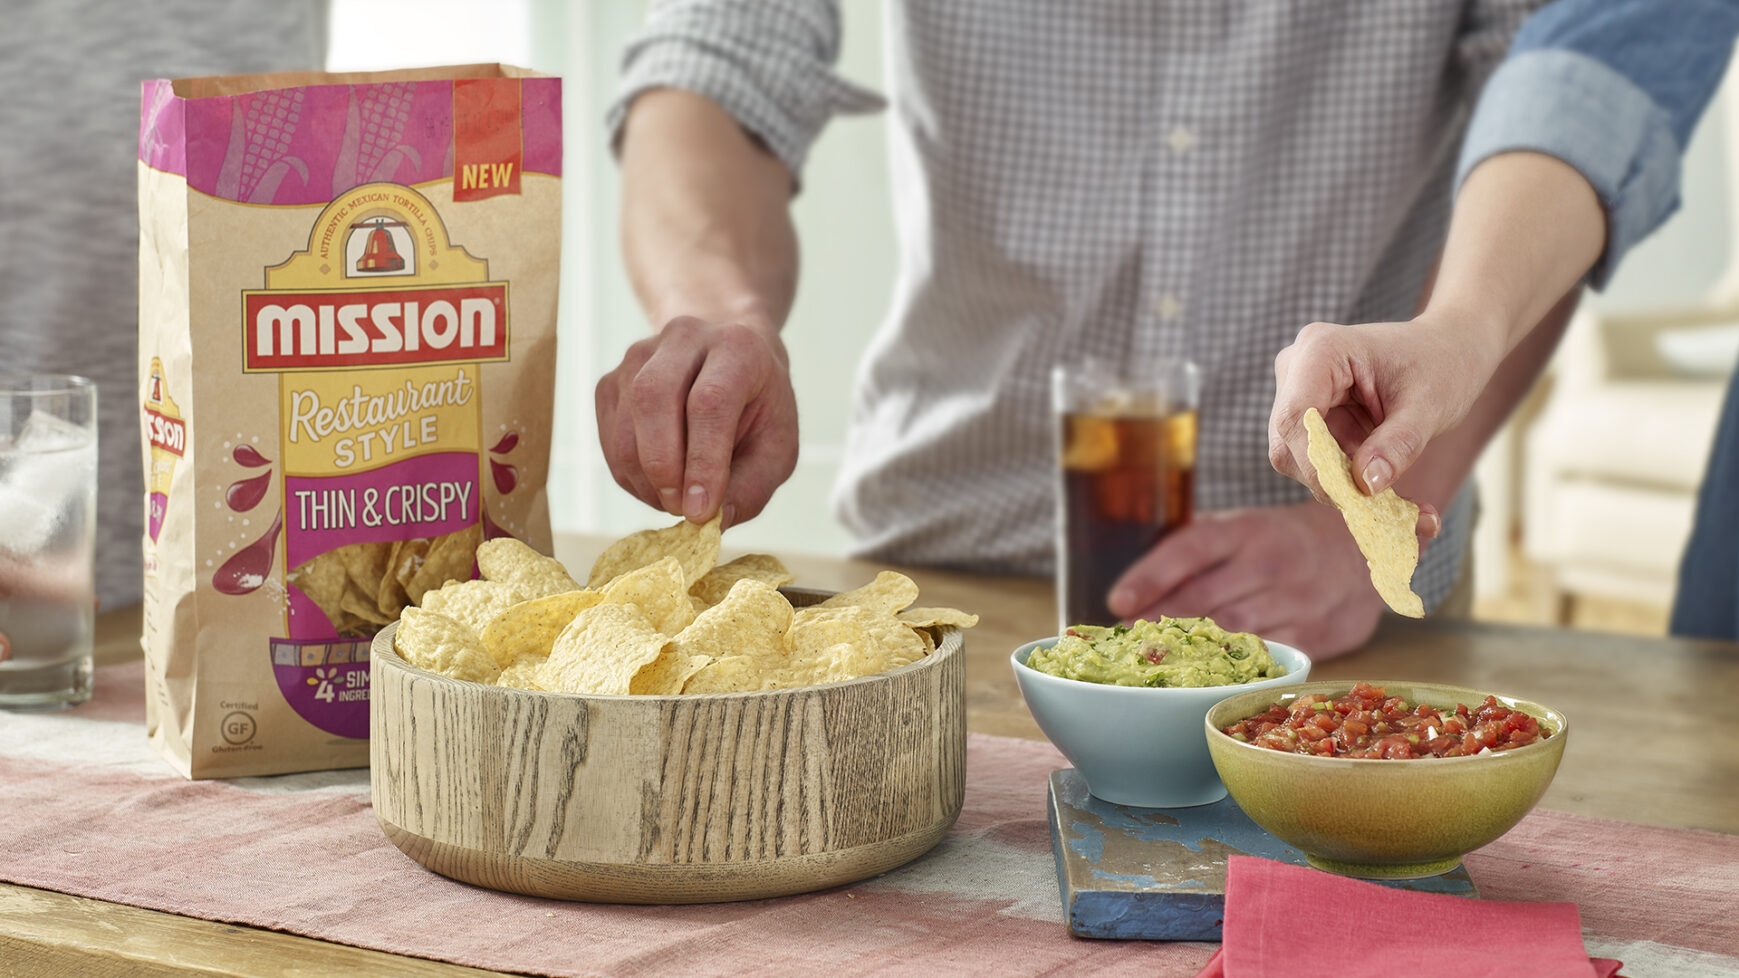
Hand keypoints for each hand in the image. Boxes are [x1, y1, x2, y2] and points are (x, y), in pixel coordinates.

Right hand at [594, 315, 798, 526]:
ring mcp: (639, 356)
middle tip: (681, 509)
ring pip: (625, 423)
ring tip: (675, 499)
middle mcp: (684, 338)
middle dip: (662, 468)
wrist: (729, 360)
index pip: (709, 402)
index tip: (701, 511)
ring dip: (644, 479)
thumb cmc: (758, 408)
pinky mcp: (612, 381)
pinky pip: (608, 437)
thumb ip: (752, 487)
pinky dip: (629, 474)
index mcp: (737, 347)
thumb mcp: (777, 448)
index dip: (702, 461)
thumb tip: (714, 521)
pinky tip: (658, 483)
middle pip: (654, 399)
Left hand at [1105, 503, 1409, 658]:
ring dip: (1191, 646)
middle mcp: (1271, 563)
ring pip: (1230, 631)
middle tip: (1127, 639)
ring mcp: (1296, 600)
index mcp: (1247, 529)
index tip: (1116, 602)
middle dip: (1159, 621)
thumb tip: (1136, 586)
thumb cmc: (1283, 540)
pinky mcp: (1315, 634)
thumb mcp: (1243, 527)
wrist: (1364, 547)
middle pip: (1202, 598)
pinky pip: (1263, 655)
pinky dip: (1233, 664)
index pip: (1190, 549)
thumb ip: (1197, 549)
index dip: (1150, 575)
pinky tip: (1211, 669)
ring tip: (1158, 655)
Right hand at [1268, 318, 1502, 513]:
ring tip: (1395, 497)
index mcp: (1321, 350)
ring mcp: (1298, 390)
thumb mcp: (1428, 407)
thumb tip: (1366, 486)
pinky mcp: (1308, 413)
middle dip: (1330, 478)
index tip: (1352, 499)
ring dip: (1341, 482)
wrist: (1449, 349)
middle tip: (1381, 506)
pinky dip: (1347, 479)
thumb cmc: (1441, 365)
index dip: (1315, 464)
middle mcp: (1297, 367)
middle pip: (1289, 441)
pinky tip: (1387, 489)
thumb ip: (1397, 445)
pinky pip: (1314, 458)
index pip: (1295, 417)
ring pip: (1297, 456)